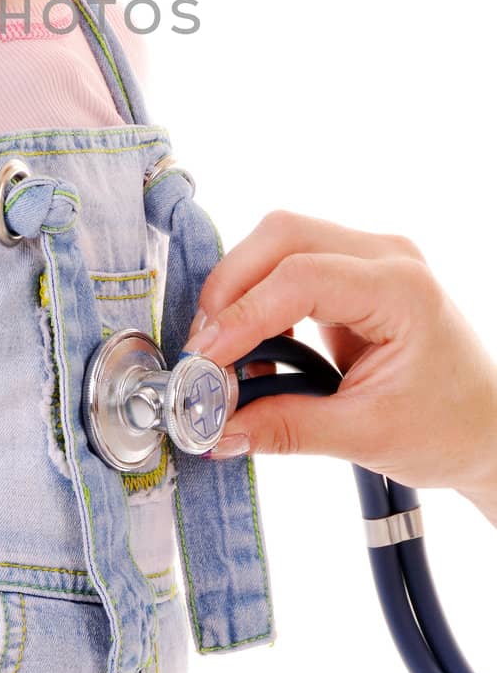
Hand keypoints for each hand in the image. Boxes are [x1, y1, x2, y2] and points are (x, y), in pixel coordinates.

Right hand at [186, 209, 496, 499]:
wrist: (487, 427)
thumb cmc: (448, 428)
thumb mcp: (367, 436)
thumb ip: (287, 428)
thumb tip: (217, 429)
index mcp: (402, 289)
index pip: (301, 277)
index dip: (243, 314)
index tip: (206, 358)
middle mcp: (386, 256)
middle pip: (283, 236)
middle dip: (231, 287)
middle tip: (204, 347)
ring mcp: (370, 257)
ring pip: (280, 241)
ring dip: (239, 290)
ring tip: (222, 351)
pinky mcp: (354, 271)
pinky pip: (289, 262)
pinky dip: (258, 298)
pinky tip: (251, 345)